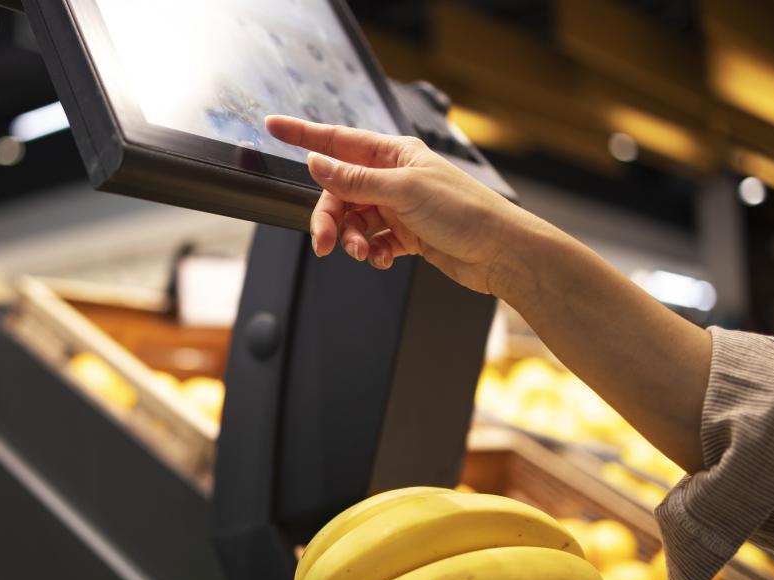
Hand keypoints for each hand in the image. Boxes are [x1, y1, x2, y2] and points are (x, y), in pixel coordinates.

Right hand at [265, 115, 543, 296]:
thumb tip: (317, 164)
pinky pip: (373, 242)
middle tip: (325, 242)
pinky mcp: (407, 235)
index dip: (303, 134)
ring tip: (364, 252)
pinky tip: (383, 258)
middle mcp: (394, 177)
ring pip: (354, 221)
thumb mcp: (403, 190)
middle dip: (330, 218)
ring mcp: (399, 207)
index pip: (338, 141)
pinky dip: (373, 252)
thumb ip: (355, 181)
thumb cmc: (466, 211)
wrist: (500, 252)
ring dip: (353, 239)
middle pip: (340, 192)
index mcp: (394, 154)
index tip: (274, 127)